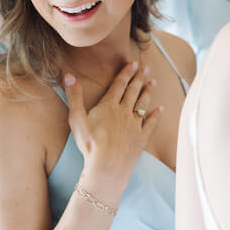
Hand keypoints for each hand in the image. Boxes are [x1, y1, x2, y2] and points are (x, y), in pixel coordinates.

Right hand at [64, 61, 161, 200]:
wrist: (107, 165)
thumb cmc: (90, 143)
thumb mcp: (77, 119)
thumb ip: (74, 96)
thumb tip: (68, 76)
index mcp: (109, 106)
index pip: (119, 85)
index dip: (126, 73)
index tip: (133, 63)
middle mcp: (124, 112)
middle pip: (133, 92)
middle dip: (139, 78)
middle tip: (146, 68)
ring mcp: (134, 125)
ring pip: (142, 104)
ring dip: (148, 92)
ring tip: (153, 82)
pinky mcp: (141, 138)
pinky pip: (150, 124)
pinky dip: (156, 116)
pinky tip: (160, 109)